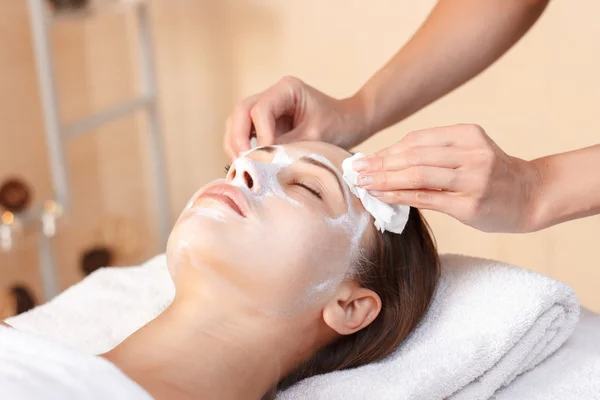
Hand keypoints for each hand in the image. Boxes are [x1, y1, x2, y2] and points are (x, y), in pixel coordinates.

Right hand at [223, 76, 368, 159]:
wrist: (348, 123)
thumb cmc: (337, 125)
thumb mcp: (315, 137)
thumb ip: (288, 147)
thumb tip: (262, 162)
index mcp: (286, 89)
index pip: (260, 110)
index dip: (260, 135)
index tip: (266, 157)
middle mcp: (272, 94)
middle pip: (240, 112)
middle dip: (237, 138)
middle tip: (242, 162)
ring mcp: (266, 107)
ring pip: (237, 121)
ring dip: (235, 144)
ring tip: (242, 166)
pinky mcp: (264, 122)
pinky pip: (244, 132)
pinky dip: (241, 147)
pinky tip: (247, 163)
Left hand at [352, 124, 540, 232]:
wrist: (532, 196)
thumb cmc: (492, 175)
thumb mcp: (469, 153)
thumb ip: (435, 154)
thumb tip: (387, 160)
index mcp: (468, 134)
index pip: (418, 139)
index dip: (388, 150)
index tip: (367, 158)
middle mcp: (472, 153)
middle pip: (414, 156)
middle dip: (380, 164)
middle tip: (356, 171)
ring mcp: (473, 179)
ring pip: (417, 175)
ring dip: (385, 179)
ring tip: (363, 183)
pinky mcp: (470, 205)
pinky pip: (427, 198)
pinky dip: (400, 196)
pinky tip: (382, 196)